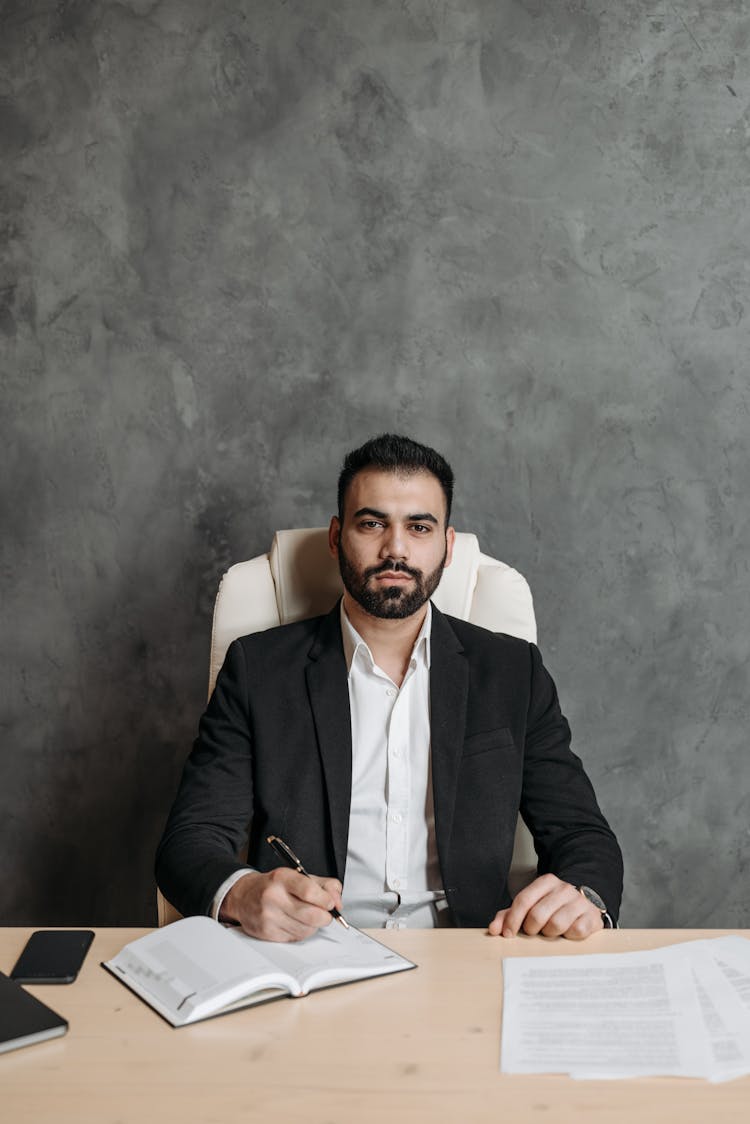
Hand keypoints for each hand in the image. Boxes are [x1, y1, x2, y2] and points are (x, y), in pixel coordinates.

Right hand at [219, 868, 343, 941]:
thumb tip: (338, 903)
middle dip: (325, 917)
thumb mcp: (300, 876)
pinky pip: (295, 938)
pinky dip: (301, 932)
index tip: (330, 903)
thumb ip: (325, 885)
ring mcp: (268, 916)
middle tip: (325, 913)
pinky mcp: (266, 933)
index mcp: (282, 878)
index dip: (326, 900)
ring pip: (305, 930)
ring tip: (308, 916)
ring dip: (313, 926)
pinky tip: (296, 922)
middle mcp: (273, 897)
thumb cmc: (275, 885)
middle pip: (311, 915)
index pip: (309, 891)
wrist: (244, 896)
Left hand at [488, 874, 603, 939]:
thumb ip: (510, 915)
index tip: (508, 934)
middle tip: (534, 931)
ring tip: (551, 931)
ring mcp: (579, 902)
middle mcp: (563, 888)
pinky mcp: (592, 916)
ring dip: (550, 934)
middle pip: (537, 915)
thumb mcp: (532, 906)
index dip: (513, 919)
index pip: (523, 900)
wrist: (586, 904)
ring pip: (556, 925)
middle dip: (531, 928)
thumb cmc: (554, 907)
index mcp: (546, 882)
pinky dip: (568, 936)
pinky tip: (568, 932)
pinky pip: (575, 932)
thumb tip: (494, 929)